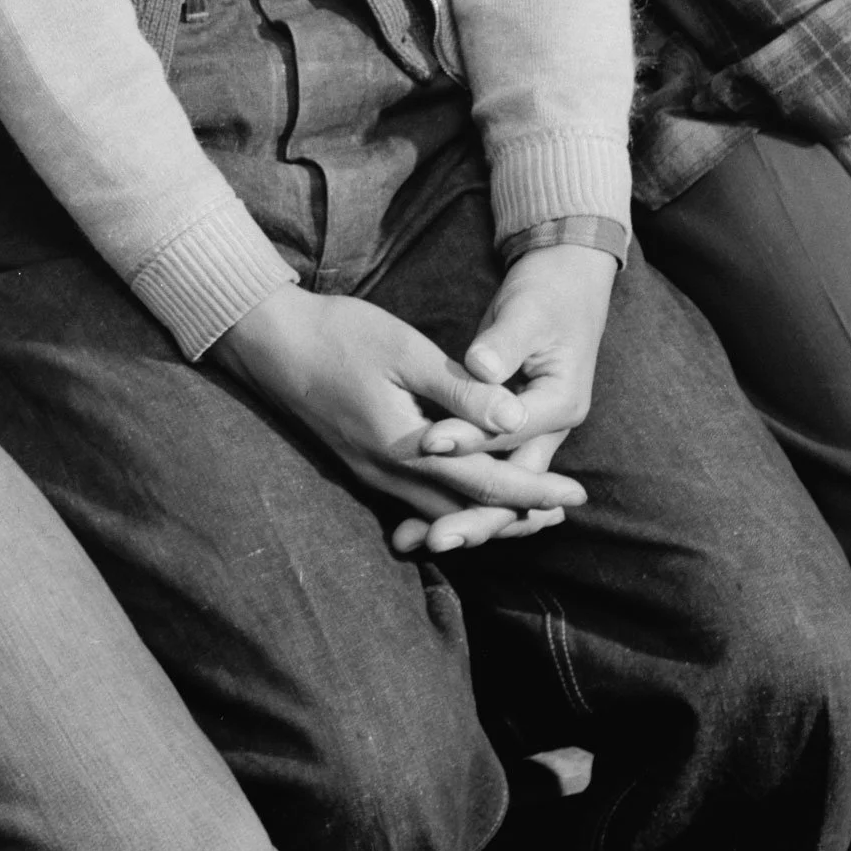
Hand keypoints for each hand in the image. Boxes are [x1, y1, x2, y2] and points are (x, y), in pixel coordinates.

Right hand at [210, 285, 587, 554]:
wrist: (272, 343)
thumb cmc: (341, 336)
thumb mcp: (406, 352)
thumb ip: (462, 390)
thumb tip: (517, 417)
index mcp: (407, 448)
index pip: (487, 483)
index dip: (535, 491)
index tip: (579, 496)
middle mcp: (390, 475)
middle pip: (467, 511)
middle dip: (517, 514)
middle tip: (561, 514)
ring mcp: (372, 475)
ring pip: (440, 512)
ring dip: (486, 513)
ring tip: (527, 510)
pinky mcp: (361, 465)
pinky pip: (415, 501)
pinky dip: (451, 504)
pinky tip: (466, 494)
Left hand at [403, 245, 615, 554]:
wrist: (566, 286)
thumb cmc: (546, 295)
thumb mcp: (527, 314)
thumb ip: (503, 343)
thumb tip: (480, 366)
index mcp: (561, 402)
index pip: (509, 433)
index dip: (468, 440)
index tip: (427, 444)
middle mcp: (551, 430)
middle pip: (511, 486)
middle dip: (470, 515)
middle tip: (427, 539)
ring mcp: (533, 438)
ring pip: (497, 494)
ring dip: (459, 517)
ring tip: (411, 542)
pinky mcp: (511, 436)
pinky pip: (485, 478)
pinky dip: (456, 499)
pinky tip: (417, 519)